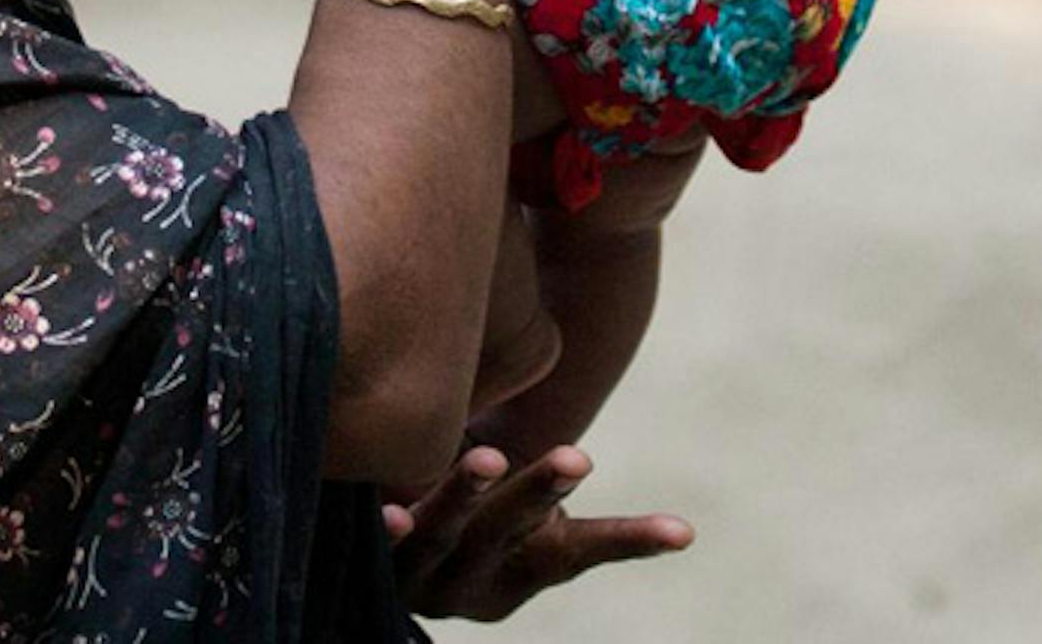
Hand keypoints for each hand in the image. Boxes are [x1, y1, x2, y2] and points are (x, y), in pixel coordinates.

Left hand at [385, 441, 692, 623]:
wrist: (373, 555)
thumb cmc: (464, 522)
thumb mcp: (516, 522)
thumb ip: (558, 504)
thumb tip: (683, 529)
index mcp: (513, 577)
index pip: (573, 556)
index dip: (624, 542)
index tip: (679, 531)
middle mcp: (463, 585)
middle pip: (505, 537)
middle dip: (539, 497)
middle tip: (577, 459)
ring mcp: (409, 575)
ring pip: (442, 537)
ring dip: (465, 499)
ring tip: (490, 456)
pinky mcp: (358, 554)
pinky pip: (371, 544)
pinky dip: (384, 531)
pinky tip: (389, 514)